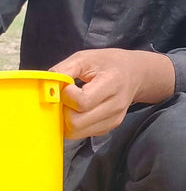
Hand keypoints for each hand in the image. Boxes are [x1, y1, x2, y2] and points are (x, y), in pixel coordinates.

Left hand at [53, 48, 174, 138]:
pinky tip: (81, 110)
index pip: (82, 102)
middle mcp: (116, 105)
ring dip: (67, 120)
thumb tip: (46, 86)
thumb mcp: (86, 57)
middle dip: (64, 111)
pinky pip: (82, 134)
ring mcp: (114, 119)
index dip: (67, 95)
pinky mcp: (110, 127)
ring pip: (77, 132)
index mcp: (113, 83)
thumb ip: (64, 69)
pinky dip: (76, 124)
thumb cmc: (108, 63)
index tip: (68, 85)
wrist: (135, 73)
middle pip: (76, 123)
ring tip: (72, 104)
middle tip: (66, 98)